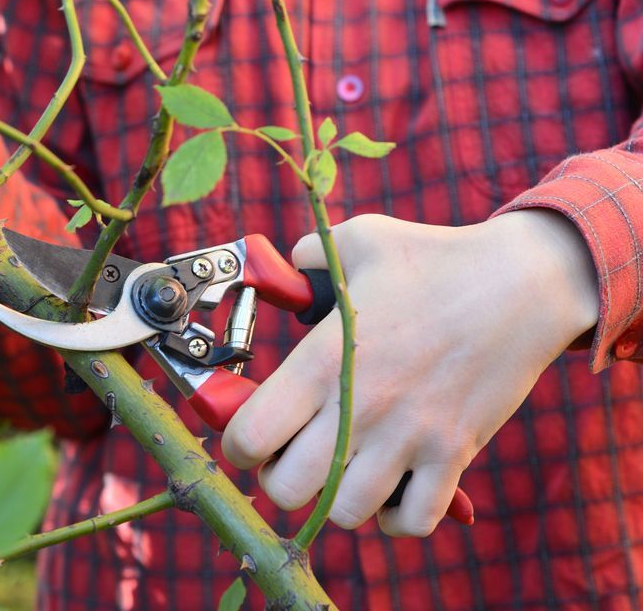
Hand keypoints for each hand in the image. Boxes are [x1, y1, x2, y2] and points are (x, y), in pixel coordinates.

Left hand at [222, 210, 597, 535]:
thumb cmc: (436, 259)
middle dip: (278, 477)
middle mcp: (360, 408)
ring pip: (345, 512)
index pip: (250, 434)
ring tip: (340, 469)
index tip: (251, 431)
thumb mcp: (359, 240)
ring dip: (334, 499)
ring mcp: (409, 437)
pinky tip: (389, 488)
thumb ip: (308, 256)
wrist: (523, 282)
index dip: (238, 442)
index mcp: (324, 360)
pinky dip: (394, 518)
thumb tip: (282, 268)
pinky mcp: (454, 454)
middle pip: (287, 489)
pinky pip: (414, 521)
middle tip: (291, 453)